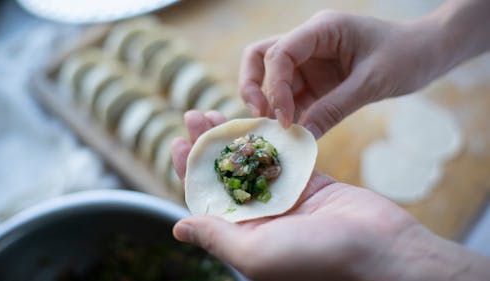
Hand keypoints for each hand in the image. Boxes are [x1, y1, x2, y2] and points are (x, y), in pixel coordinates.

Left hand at [170, 110, 482, 280]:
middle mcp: (262, 218)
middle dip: (208, 146)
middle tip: (194, 116)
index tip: (178, 142)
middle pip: (227, 175)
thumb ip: (217, 237)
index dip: (189, 170)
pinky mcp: (310, 184)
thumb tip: (178, 227)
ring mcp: (287, 199)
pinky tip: (253, 119)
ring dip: (233, 137)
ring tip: (214, 112)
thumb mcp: (256, 252)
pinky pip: (283, 157)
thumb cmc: (315, 258)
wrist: (380, 251)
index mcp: (244, 236)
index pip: (207, 199)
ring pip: (252, 161)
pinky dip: (268, 139)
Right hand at [239, 10, 447, 137]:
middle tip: (261, 118)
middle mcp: (309, 43)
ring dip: (271, 106)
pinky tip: (295, 135)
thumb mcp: (372, 82)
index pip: (279, 53)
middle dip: (253, 87)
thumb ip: (335, 107)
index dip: (273, 86)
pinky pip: (294, 98)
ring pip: (272, 80)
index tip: (284, 119)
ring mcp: (310, 63)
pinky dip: (290, 115)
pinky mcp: (317, 82)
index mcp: (321, 30)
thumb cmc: (406, 55)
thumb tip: (302, 136)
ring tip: (278, 134)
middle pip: (261, 58)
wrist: (428, 53)